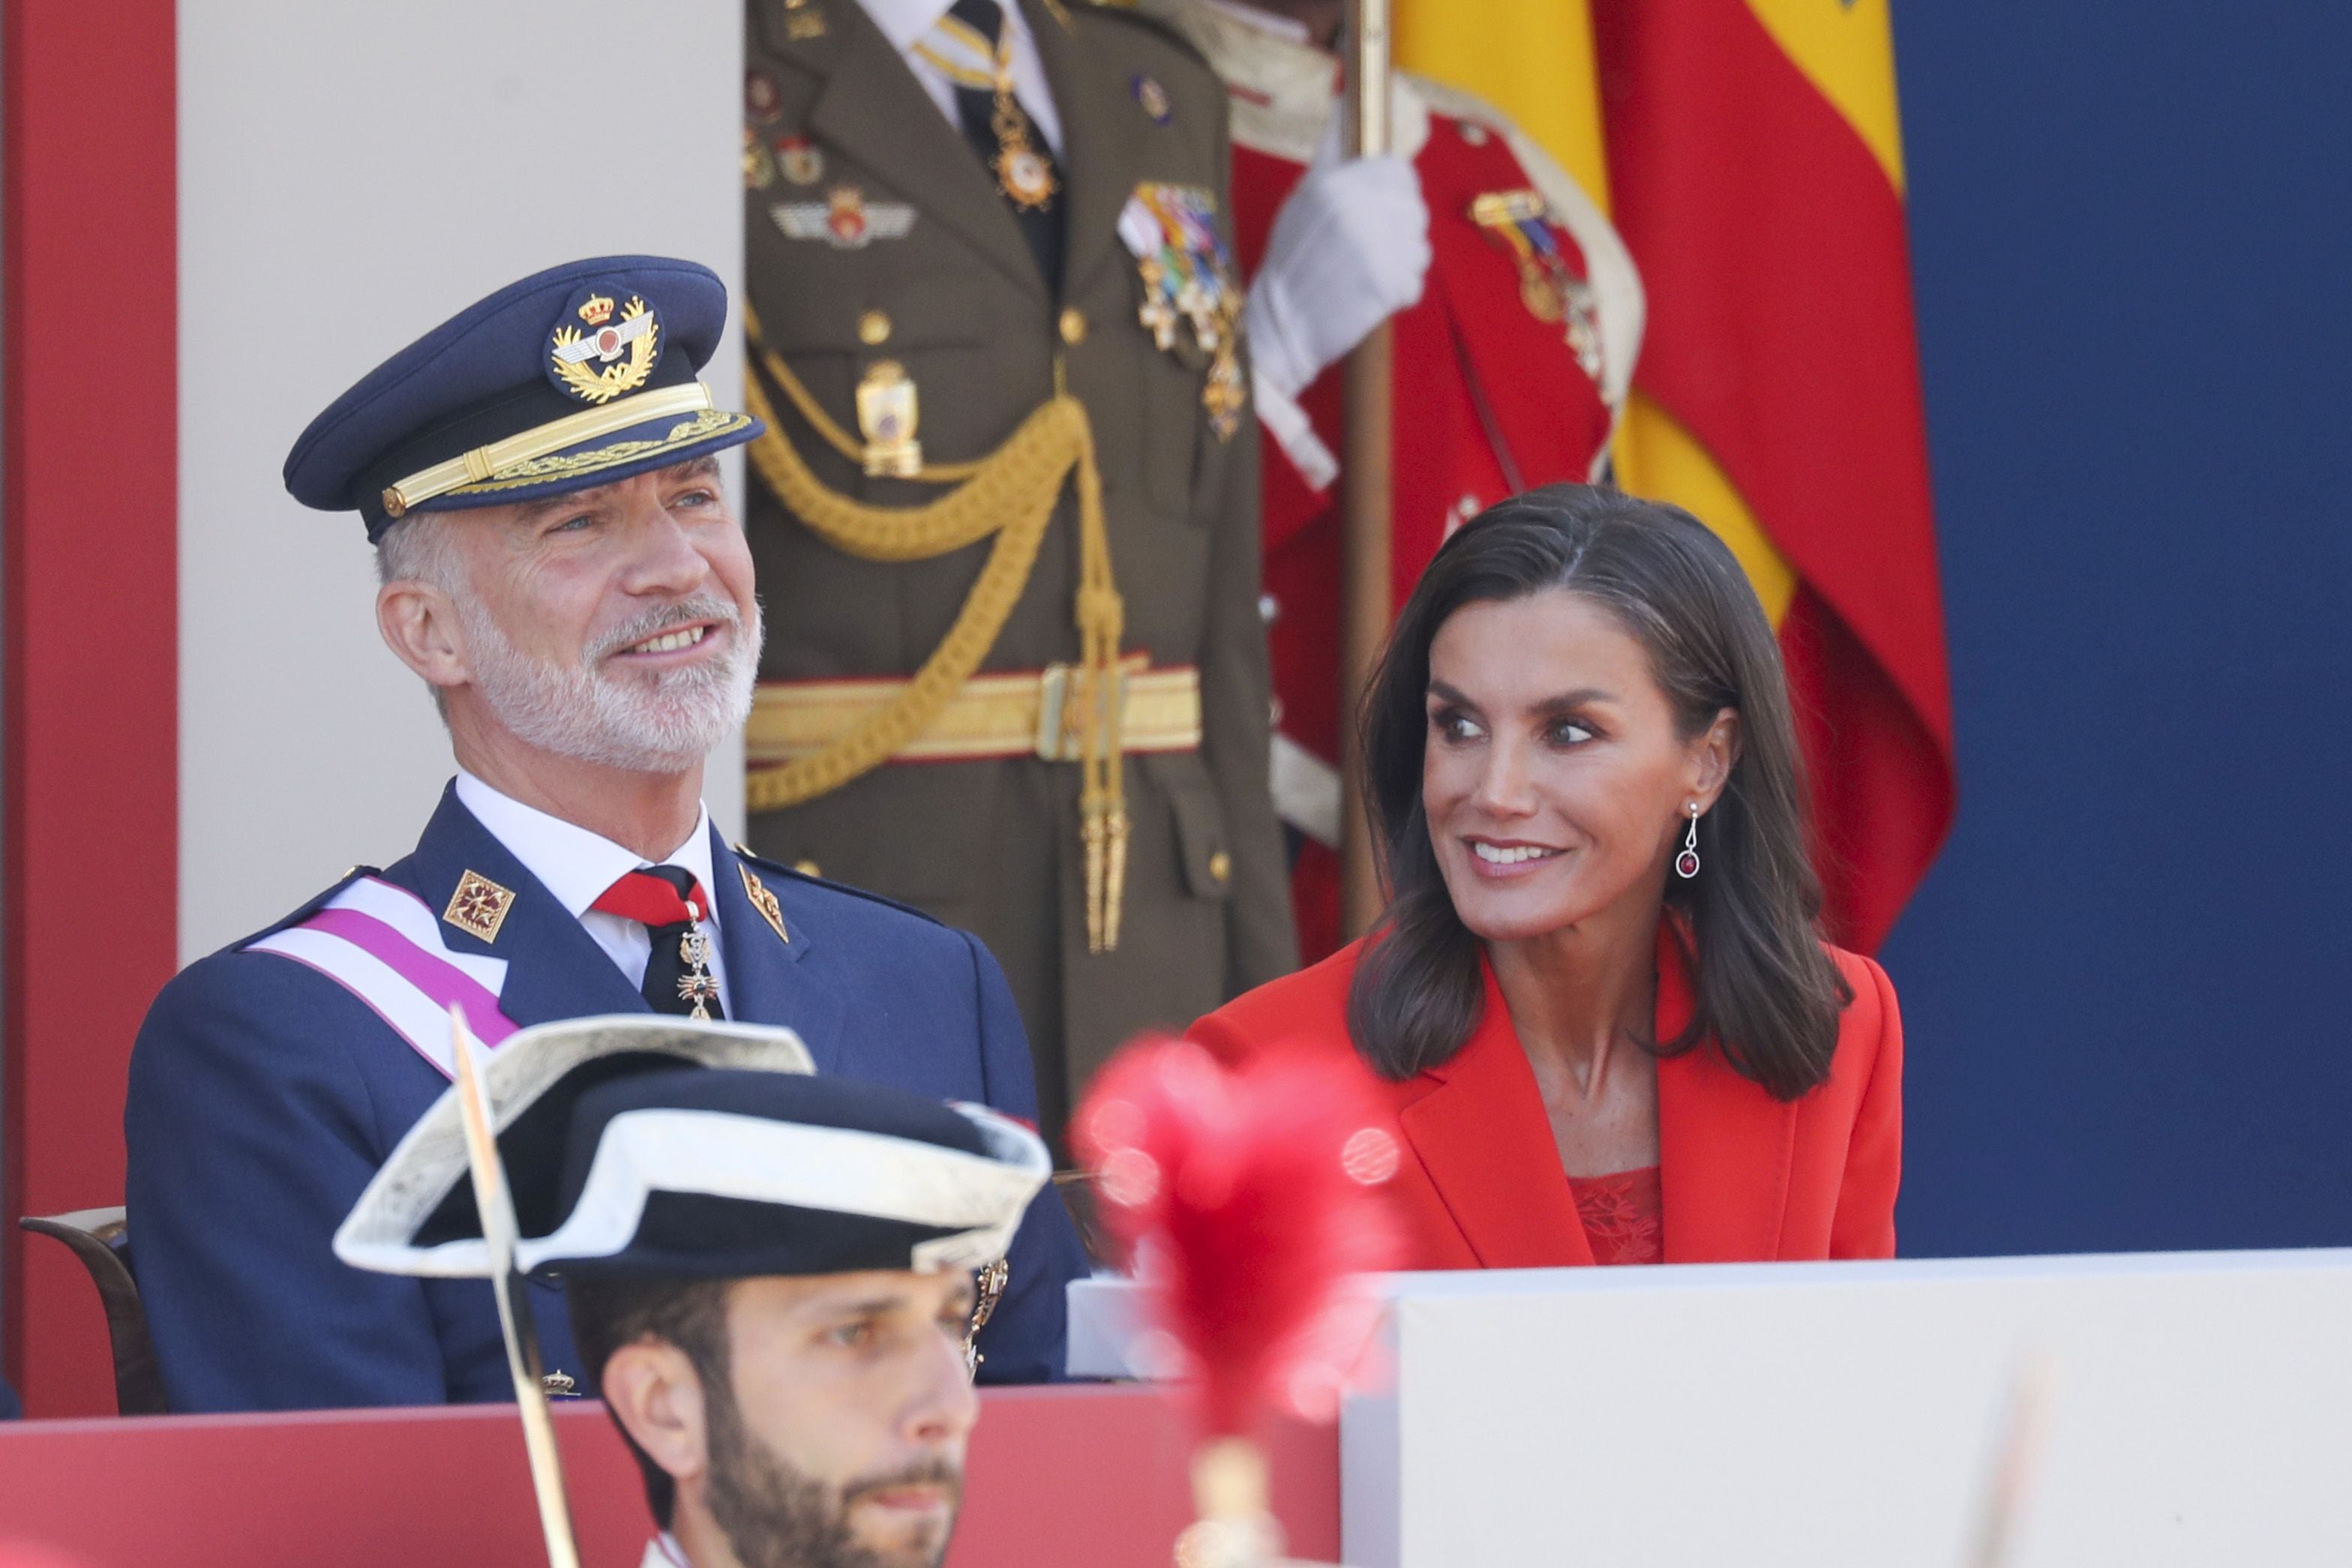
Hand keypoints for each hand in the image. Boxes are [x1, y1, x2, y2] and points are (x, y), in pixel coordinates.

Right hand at [1244, 142, 1431, 402]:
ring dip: (1402, 262)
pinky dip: (1400, 293)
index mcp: (1339, 182)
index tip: (1376, 210)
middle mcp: (1359, 210)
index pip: (1399, 171)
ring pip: (1420, 247)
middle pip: (1414, 209)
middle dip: (1399, 229)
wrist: (1278, 325)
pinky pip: (1415, 283)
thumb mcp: (1304, 193)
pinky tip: (1371, 295)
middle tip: (1367, 249)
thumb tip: (1346, 98)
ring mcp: (1376, 249)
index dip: (1394, 191)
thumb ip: (1333, 150)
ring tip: (1367, 272)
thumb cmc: (1291, 257)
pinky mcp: (1387, 287)